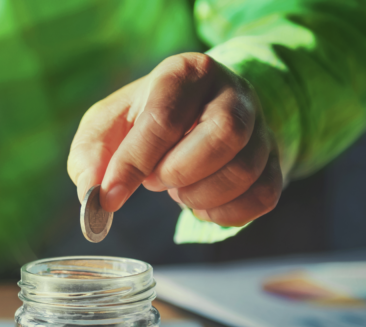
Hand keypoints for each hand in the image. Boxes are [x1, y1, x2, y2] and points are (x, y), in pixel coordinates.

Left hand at [68, 52, 282, 226]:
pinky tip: (200, 202)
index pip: (164, 120)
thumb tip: (94, 193)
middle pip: (222, 136)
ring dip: (198, 195)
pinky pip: (261, 197)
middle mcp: (233, 93)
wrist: (197, 113)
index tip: (109, 197)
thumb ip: (91, 155)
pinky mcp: (274, 161)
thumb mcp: (108, 124)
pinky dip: (223, 213)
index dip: (133, 165)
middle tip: (154, 180)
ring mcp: (260, 127)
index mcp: (186, 73)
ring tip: (176, 188)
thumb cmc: (145, 119)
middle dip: (177, 172)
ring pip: (243, 171)